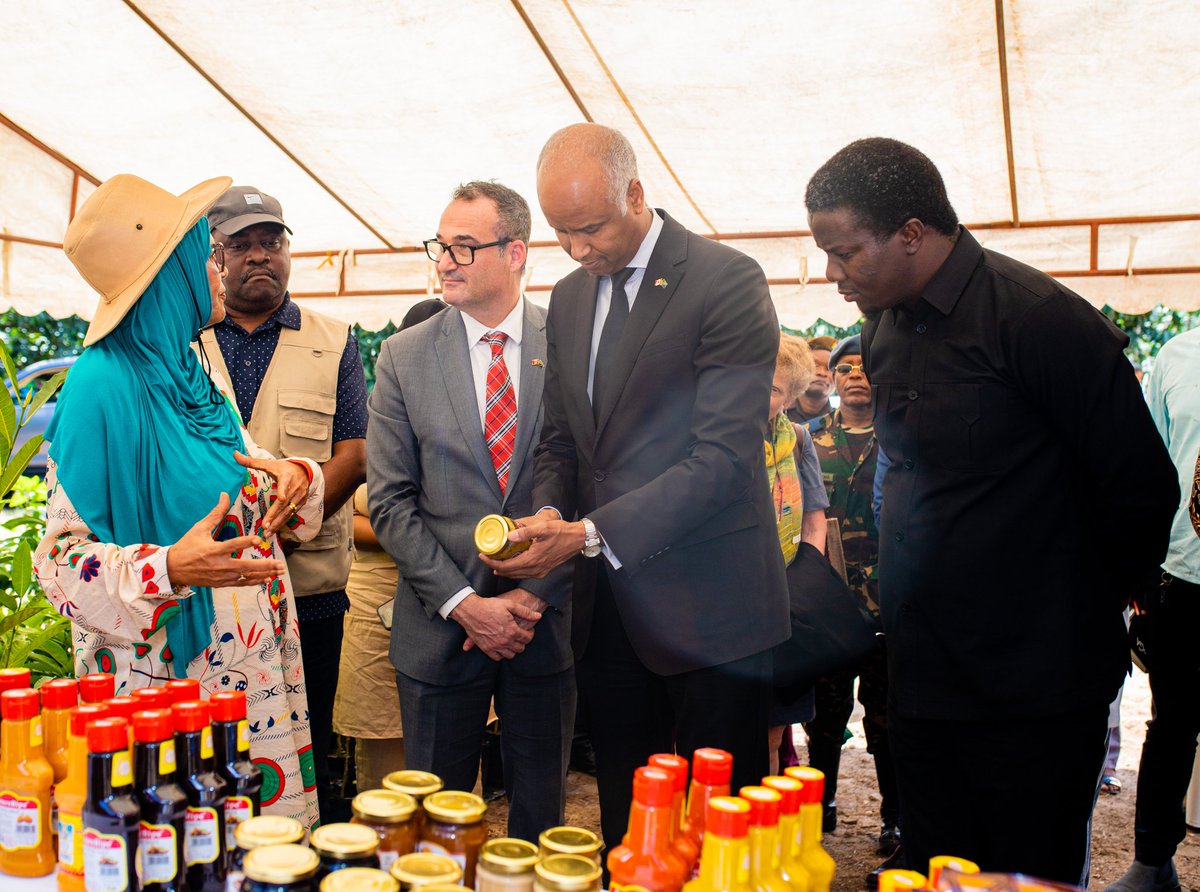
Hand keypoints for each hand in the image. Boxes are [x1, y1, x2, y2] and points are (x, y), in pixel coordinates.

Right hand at [166, 493, 285, 587]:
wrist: (171, 569)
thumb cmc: (186, 546)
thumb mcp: (199, 528)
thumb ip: (216, 513)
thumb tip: (225, 494)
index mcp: (213, 550)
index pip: (232, 545)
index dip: (245, 542)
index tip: (258, 539)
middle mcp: (218, 565)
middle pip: (245, 566)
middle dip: (265, 566)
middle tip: (281, 564)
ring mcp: (220, 576)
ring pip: (246, 577)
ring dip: (264, 574)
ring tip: (279, 572)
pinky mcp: (220, 583)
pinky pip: (240, 583)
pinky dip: (254, 582)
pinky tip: (267, 580)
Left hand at [235, 451, 308, 535]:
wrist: (304, 471)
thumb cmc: (284, 468)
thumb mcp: (269, 463)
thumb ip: (251, 461)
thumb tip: (235, 454)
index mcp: (287, 477)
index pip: (285, 484)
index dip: (284, 491)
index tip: (282, 497)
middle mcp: (294, 488)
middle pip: (284, 503)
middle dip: (275, 515)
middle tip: (265, 525)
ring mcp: (299, 497)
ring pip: (288, 512)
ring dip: (278, 523)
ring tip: (267, 532)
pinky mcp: (301, 504)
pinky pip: (291, 515)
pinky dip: (282, 523)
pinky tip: (274, 530)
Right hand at [463, 588, 548, 652]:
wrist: (471, 610)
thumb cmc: (490, 606)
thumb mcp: (510, 604)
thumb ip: (525, 612)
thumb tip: (538, 616)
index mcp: (512, 631)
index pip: (527, 638)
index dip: (530, 634)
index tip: (528, 630)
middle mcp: (505, 641)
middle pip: (520, 648)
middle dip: (523, 642)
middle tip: (520, 635)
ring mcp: (495, 646)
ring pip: (510, 655)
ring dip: (513, 649)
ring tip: (512, 641)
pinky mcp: (486, 649)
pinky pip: (497, 657)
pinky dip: (501, 654)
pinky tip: (502, 646)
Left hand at [479, 511, 584, 578]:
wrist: (577, 539)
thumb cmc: (561, 532)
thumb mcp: (543, 528)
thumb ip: (525, 531)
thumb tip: (509, 535)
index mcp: (532, 560)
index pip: (506, 566)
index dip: (492, 562)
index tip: (483, 556)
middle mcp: (535, 569)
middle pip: (509, 573)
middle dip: (495, 566)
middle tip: (486, 558)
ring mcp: (540, 572)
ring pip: (516, 575)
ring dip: (504, 570)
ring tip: (495, 563)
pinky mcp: (543, 571)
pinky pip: (524, 574)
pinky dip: (514, 570)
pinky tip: (512, 564)